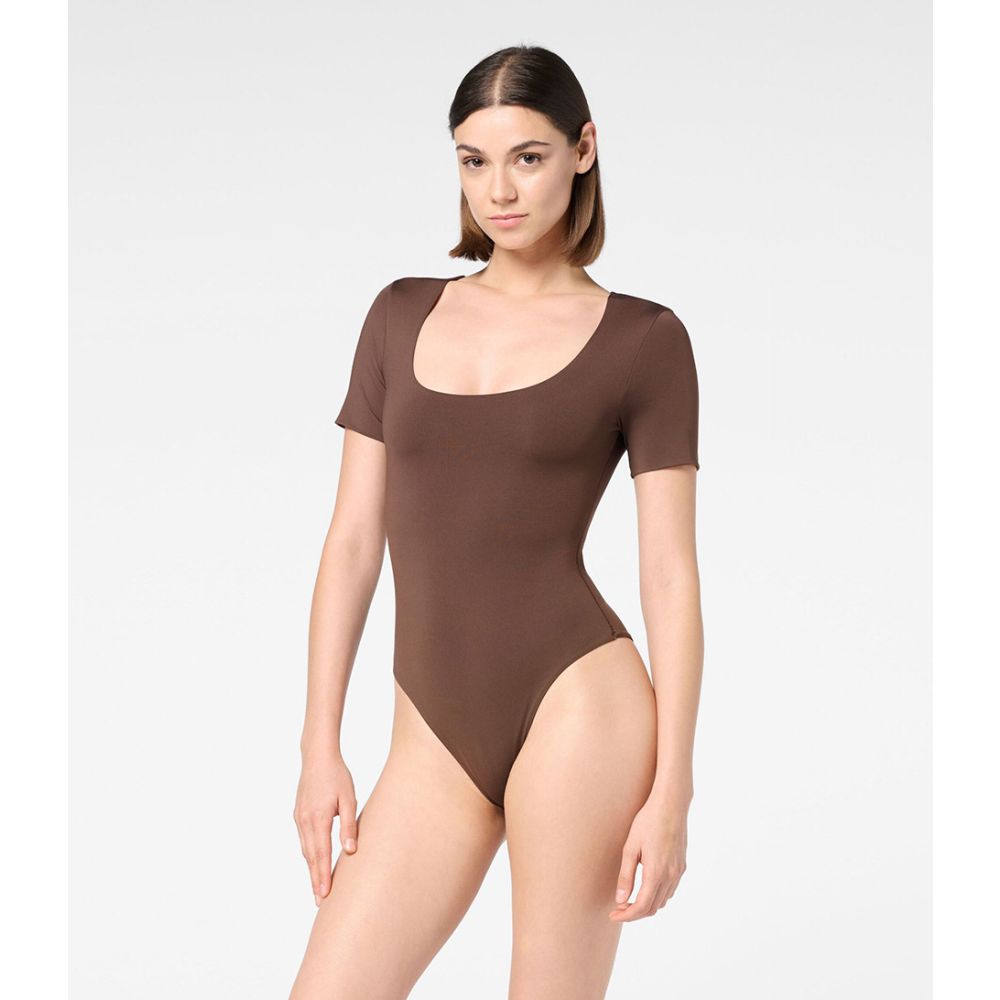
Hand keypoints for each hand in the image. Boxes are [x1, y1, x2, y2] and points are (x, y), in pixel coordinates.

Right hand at [293, 751, 357, 905]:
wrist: (317, 756)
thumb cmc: (337, 775)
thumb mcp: (348, 799)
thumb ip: (349, 825)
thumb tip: (350, 852)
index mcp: (318, 819)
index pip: (321, 855)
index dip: (322, 877)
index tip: (324, 895)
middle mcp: (304, 821)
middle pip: (310, 857)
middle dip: (315, 880)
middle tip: (320, 902)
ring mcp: (299, 818)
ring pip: (305, 850)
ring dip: (311, 869)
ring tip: (318, 886)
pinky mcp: (298, 814)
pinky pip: (303, 839)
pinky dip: (308, 854)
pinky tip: (314, 861)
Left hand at [609, 789, 688, 920]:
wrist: (671, 804)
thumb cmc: (647, 822)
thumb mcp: (630, 847)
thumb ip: (625, 875)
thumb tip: (620, 900)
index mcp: (656, 873)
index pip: (641, 907)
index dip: (626, 915)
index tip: (613, 914)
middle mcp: (670, 876)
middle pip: (652, 908)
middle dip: (634, 912)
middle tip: (618, 907)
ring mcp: (678, 872)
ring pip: (663, 901)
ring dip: (646, 905)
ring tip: (629, 898)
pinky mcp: (682, 865)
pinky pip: (670, 890)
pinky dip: (657, 895)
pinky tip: (646, 887)